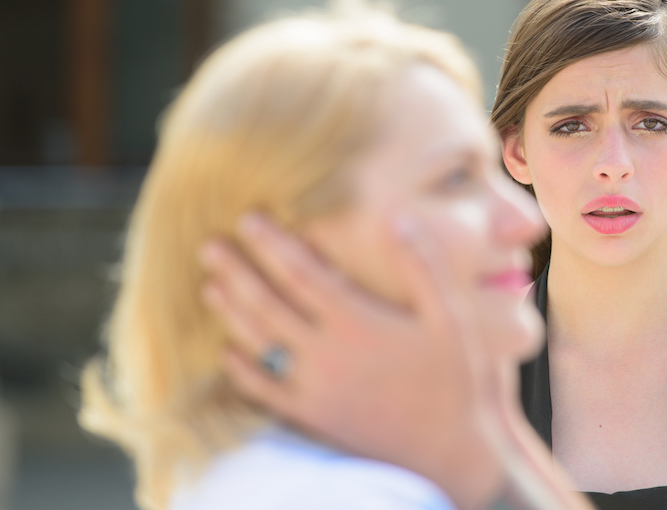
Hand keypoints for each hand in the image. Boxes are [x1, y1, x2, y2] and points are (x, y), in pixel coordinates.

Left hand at [200, 213, 506, 509]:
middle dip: (237, 271)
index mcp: (358, 323)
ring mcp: (314, 388)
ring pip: (259, 342)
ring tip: (211, 285)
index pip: (302, 274)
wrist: (451, 451)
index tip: (249, 218)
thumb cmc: (456, 379)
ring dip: (231, 311)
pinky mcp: (312, 417)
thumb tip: (397, 217)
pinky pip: (264, 391)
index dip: (272, 244)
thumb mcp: (451, 317)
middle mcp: (327, 354)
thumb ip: (423, 265)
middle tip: (210, 246)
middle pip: (267, 304)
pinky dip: (240, 369)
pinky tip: (227, 351)